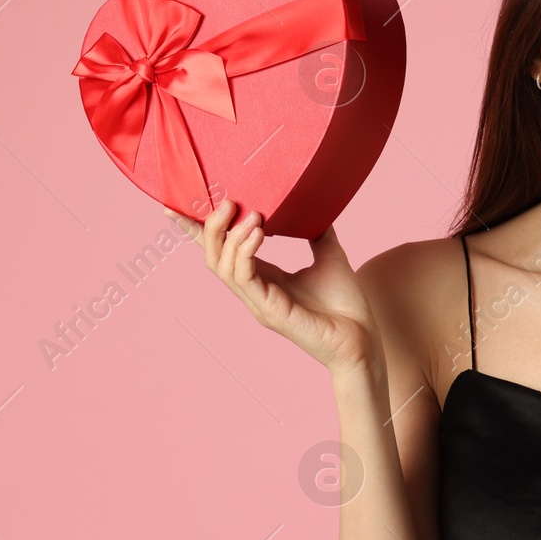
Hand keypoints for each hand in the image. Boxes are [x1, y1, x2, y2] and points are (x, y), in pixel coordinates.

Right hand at [165, 199, 381, 372]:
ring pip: (223, 267)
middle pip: (213, 257)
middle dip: (211, 227)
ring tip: (251, 214)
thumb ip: (316, 231)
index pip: (221, 252)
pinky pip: (245, 277)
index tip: (176, 205)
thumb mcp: (329, 256)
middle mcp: (254, 291)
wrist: (364, 338)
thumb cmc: (346, 304)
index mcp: (263, 278)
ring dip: (231, 236)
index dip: (196, 231)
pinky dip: (246, 251)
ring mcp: (259, 303)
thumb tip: (314, 202)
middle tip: (227, 201)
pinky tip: (258, 232)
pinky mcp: (270, 311)